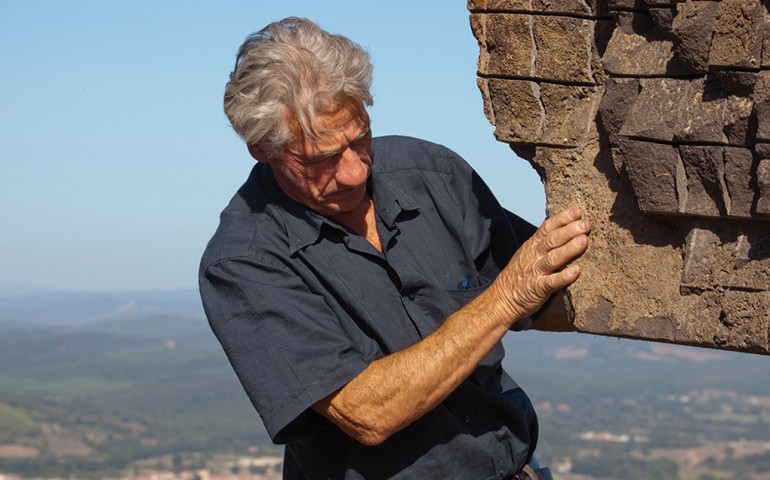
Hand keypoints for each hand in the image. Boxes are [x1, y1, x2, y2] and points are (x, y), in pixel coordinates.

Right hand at [491, 207, 589, 322]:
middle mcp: (534, 256)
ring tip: (583, 241)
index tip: (577, 212)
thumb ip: (543, 241)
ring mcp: (535, 272)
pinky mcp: (538, 289)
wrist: (502, 298)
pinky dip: (564, 276)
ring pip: (553, 258)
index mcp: (532, 245)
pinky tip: (576, 271)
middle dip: (569, 230)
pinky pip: (552, 282)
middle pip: (552, 240)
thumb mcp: (527, 252)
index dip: (562, 218)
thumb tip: (566, 227)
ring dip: (568, 249)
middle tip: (585, 224)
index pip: (547, 227)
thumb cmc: (519, 274)